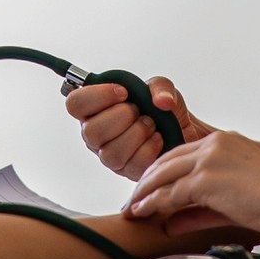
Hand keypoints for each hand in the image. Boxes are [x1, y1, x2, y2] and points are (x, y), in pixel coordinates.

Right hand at [64, 75, 213, 180]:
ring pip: (110, 152)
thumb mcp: (162, 88)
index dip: (97, 96)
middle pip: (90, 131)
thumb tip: (162, 101)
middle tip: (138, 110)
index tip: (123, 92)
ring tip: (151, 124)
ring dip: (136, 133)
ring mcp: (109, 157)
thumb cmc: (163, 111)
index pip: (75, 104)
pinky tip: (158, 138)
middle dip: (121, 117)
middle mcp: (96, 135)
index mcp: (94, 110)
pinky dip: (149, 147)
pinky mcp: (127, 172)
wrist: (184, 133)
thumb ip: (160, 86)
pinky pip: (132, 163)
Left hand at [123, 131, 259, 238]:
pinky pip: (170, 192)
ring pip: (163, 174)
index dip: (162, 172)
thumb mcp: (233, 203)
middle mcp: (214, 144)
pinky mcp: (206, 177)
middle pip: (167, 160)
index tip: (149, 188)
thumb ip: (200, 211)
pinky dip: (152, 203)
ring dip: (143, 192)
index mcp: (224, 141)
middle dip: (146, 181)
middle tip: (132, 200)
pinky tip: (142, 212)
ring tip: (130, 209)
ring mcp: (208, 158)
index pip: (181, 154)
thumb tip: (170, 223)